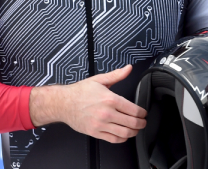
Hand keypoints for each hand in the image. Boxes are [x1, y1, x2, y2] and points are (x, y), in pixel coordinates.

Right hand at [29, 65, 146, 142]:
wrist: (63, 103)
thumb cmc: (79, 92)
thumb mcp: (99, 80)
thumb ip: (116, 75)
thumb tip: (128, 68)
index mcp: (110, 99)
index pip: (134, 110)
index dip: (142, 113)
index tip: (144, 113)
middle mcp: (106, 113)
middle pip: (131, 122)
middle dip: (141, 123)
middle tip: (143, 122)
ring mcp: (101, 124)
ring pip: (124, 133)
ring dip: (134, 132)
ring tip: (136, 129)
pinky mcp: (95, 132)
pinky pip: (113, 139)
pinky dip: (122, 139)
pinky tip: (124, 135)